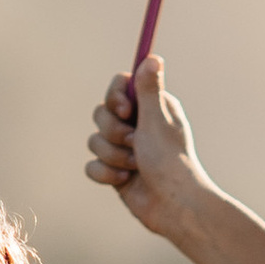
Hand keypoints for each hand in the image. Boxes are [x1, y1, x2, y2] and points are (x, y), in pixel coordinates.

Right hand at [86, 55, 206, 240]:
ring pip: (95, 140)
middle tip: (134, 142)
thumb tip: (152, 58)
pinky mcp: (114, 170)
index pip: (120, 86)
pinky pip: (92, 165)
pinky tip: (124, 181)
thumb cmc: (170, 160)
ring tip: (134, 166)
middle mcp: (137, 125)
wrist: (172, 205)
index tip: (124, 110)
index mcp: (151, 108)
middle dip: (113, 131)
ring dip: (113, 155)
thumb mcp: (157, 120)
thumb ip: (149, 89)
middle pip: (101, 113)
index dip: (115, 96)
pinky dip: (106, 174)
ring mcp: (124, 149)